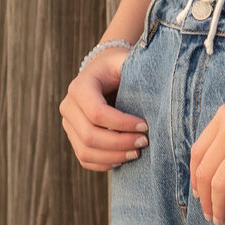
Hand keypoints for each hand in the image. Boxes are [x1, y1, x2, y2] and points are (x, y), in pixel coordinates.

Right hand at [59, 45, 148, 170]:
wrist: (103, 71)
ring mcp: (68, 124)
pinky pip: (85, 159)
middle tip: (144, 142)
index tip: (146, 126)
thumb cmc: (118, 66)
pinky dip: (104, 163)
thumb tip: (156, 86)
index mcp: (79, 86)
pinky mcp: (73, 137)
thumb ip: (135, 68)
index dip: (122, 124)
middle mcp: (68, 106)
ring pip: (85, 151)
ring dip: (113, 157)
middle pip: (89, 135)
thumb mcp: (125, 61)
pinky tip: (123, 159)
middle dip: (119, 144)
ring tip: (136, 153)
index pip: (97, 113)